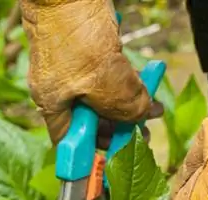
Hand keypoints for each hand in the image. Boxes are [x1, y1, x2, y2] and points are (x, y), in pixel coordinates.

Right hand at [20, 0, 157, 144]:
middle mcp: (62, 91)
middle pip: (94, 121)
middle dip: (122, 126)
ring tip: (153, 106)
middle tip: (145, 130)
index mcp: (54, 103)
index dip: (96, 155)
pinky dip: (128, 81)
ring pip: (106, 98)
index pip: (72, 143)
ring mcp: (74, 72)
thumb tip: (143, 116)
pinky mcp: (88, 54)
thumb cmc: (75, 32)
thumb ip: (126, 107)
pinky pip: (110, 77)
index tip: (120, 159)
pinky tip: (146, 79)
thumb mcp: (105, 80)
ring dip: (130, 104)